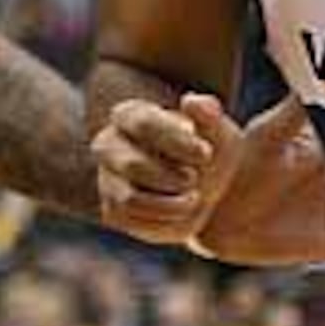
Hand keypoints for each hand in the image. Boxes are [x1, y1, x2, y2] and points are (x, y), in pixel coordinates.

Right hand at [95, 91, 246, 248]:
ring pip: (130, 200)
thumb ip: (208, 113)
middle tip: (195, 179)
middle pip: (133, 166)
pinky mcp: (113, 210)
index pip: (144, 124)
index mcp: (129, 115)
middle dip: (172, 178)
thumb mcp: (217, 130)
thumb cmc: (206, 148)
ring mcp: (107, 179)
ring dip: (170, 204)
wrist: (207, 184)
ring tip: (194, 198)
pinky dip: (167, 222)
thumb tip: (192, 102)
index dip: (177, 141)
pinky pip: (135, 223)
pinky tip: (185, 212)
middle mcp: (108, 145)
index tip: (206, 153)